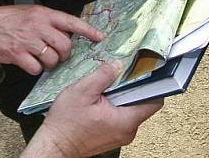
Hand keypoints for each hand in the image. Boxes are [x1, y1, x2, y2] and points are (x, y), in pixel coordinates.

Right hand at [0, 4, 102, 74]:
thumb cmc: (5, 20)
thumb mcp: (28, 12)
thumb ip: (47, 21)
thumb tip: (66, 33)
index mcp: (42, 14)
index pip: (71, 22)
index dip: (88, 31)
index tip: (100, 38)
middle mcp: (37, 26)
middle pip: (65, 45)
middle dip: (65, 54)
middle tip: (58, 55)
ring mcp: (28, 40)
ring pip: (53, 59)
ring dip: (50, 63)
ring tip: (40, 58)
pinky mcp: (18, 54)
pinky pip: (36, 68)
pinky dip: (35, 69)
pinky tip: (29, 63)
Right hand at [23, 62, 162, 157]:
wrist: (56, 144)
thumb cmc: (66, 123)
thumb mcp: (82, 91)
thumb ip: (102, 76)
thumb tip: (117, 65)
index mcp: (125, 120)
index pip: (153, 101)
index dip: (151, 83)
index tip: (142, 70)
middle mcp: (128, 130)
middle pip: (141, 103)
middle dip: (130, 87)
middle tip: (116, 75)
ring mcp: (121, 134)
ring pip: (130, 109)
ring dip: (120, 95)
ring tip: (104, 88)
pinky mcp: (113, 135)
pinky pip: (121, 116)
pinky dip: (114, 105)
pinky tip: (99, 99)